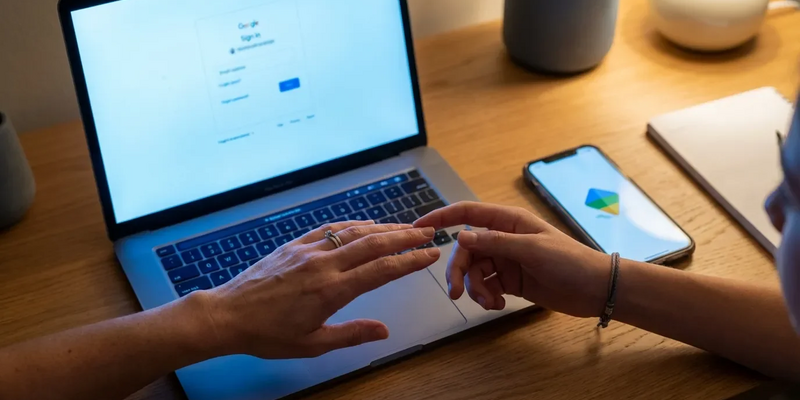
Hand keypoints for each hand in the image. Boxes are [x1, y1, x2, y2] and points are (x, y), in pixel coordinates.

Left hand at [197, 221, 439, 358]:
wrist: (227, 315)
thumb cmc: (267, 334)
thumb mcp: (313, 344)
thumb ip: (351, 335)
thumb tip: (384, 332)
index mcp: (331, 290)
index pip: (382, 270)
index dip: (410, 261)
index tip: (430, 255)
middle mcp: (324, 264)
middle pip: (374, 243)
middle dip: (405, 236)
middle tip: (429, 232)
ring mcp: (308, 250)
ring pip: (354, 231)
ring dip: (384, 227)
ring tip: (405, 227)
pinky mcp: (294, 245)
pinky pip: (330, 229)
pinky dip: (353, 224)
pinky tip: (366, 225)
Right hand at [414, 202, 609, 317]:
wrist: (595, 289)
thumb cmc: (569, 261)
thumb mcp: (532, 249)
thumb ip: (495, 243)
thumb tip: (461, 236)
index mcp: (508, 221)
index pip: (467, 213)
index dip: (441, 217)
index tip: (419, 226)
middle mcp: (503, 238)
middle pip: (465, 250)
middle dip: (458, 271)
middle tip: (455, 293)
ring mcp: (505, 260)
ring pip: (473, 271)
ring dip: (474, 289)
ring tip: (489, 303)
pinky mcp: (509, 281)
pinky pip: (485, 286)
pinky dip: (486, 297)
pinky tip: (499, 304)